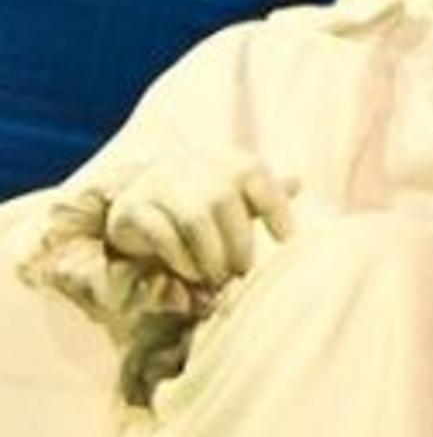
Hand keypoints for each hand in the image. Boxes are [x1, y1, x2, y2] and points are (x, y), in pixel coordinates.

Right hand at [101, 150, 298, 291]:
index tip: (287, 241)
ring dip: (212, 254)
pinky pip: (161, 234)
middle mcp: (190, 165)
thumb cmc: (207, 207)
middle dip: (239, 242)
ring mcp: (157, 184)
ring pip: (195, 216)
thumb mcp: (240, 202)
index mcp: (224, 160)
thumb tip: (298, 180)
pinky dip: (182, 259)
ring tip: (218, 276)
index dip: (275, 206)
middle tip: (243, 270)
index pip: (254, 173)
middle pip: (223, 198)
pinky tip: (190, 273)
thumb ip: (268, 195)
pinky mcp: (131, 209)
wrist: (143, 206)